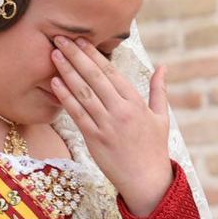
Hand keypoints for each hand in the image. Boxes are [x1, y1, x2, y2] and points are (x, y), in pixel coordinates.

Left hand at [48, 34, 172, 215]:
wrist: (146, 181)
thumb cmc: (154, 149)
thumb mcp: (161, 117)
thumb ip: (159, 90)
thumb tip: (163, 67)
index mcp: (136, 103)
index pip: (112, 72)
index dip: (94, 54)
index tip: (81, 39)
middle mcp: (120, 111)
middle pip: (94, 77)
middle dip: (76, 55)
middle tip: (60, 37)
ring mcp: (106, 125)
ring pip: (83, 93)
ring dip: (67, 72)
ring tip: (54, 54)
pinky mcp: (95, 139)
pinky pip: (77, 114)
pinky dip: (65, 97)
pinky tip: (55, 82)